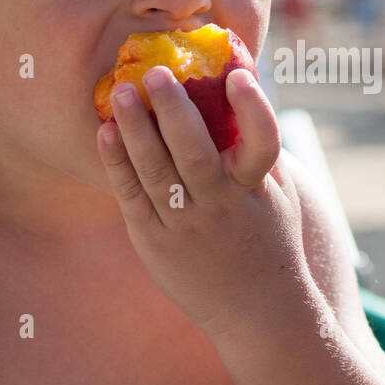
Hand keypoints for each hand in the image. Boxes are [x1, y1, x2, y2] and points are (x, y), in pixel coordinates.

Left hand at [95, 65, 308, 336]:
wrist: (257, 311)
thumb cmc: (268, 239)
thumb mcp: (278, 193)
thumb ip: (258, 148)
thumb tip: (238, 86)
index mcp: (256, 189)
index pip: (263, 143)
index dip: (253, 108)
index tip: (238, 75)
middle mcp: (222, 206)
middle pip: (195, 153)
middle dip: (175, 110)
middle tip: (156, 72)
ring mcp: (186, 226)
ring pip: (156, 172)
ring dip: (137, 129)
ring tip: (124, 92)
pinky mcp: (155, 242)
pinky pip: (132, 196)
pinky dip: (117, 162)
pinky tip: (106, 131)